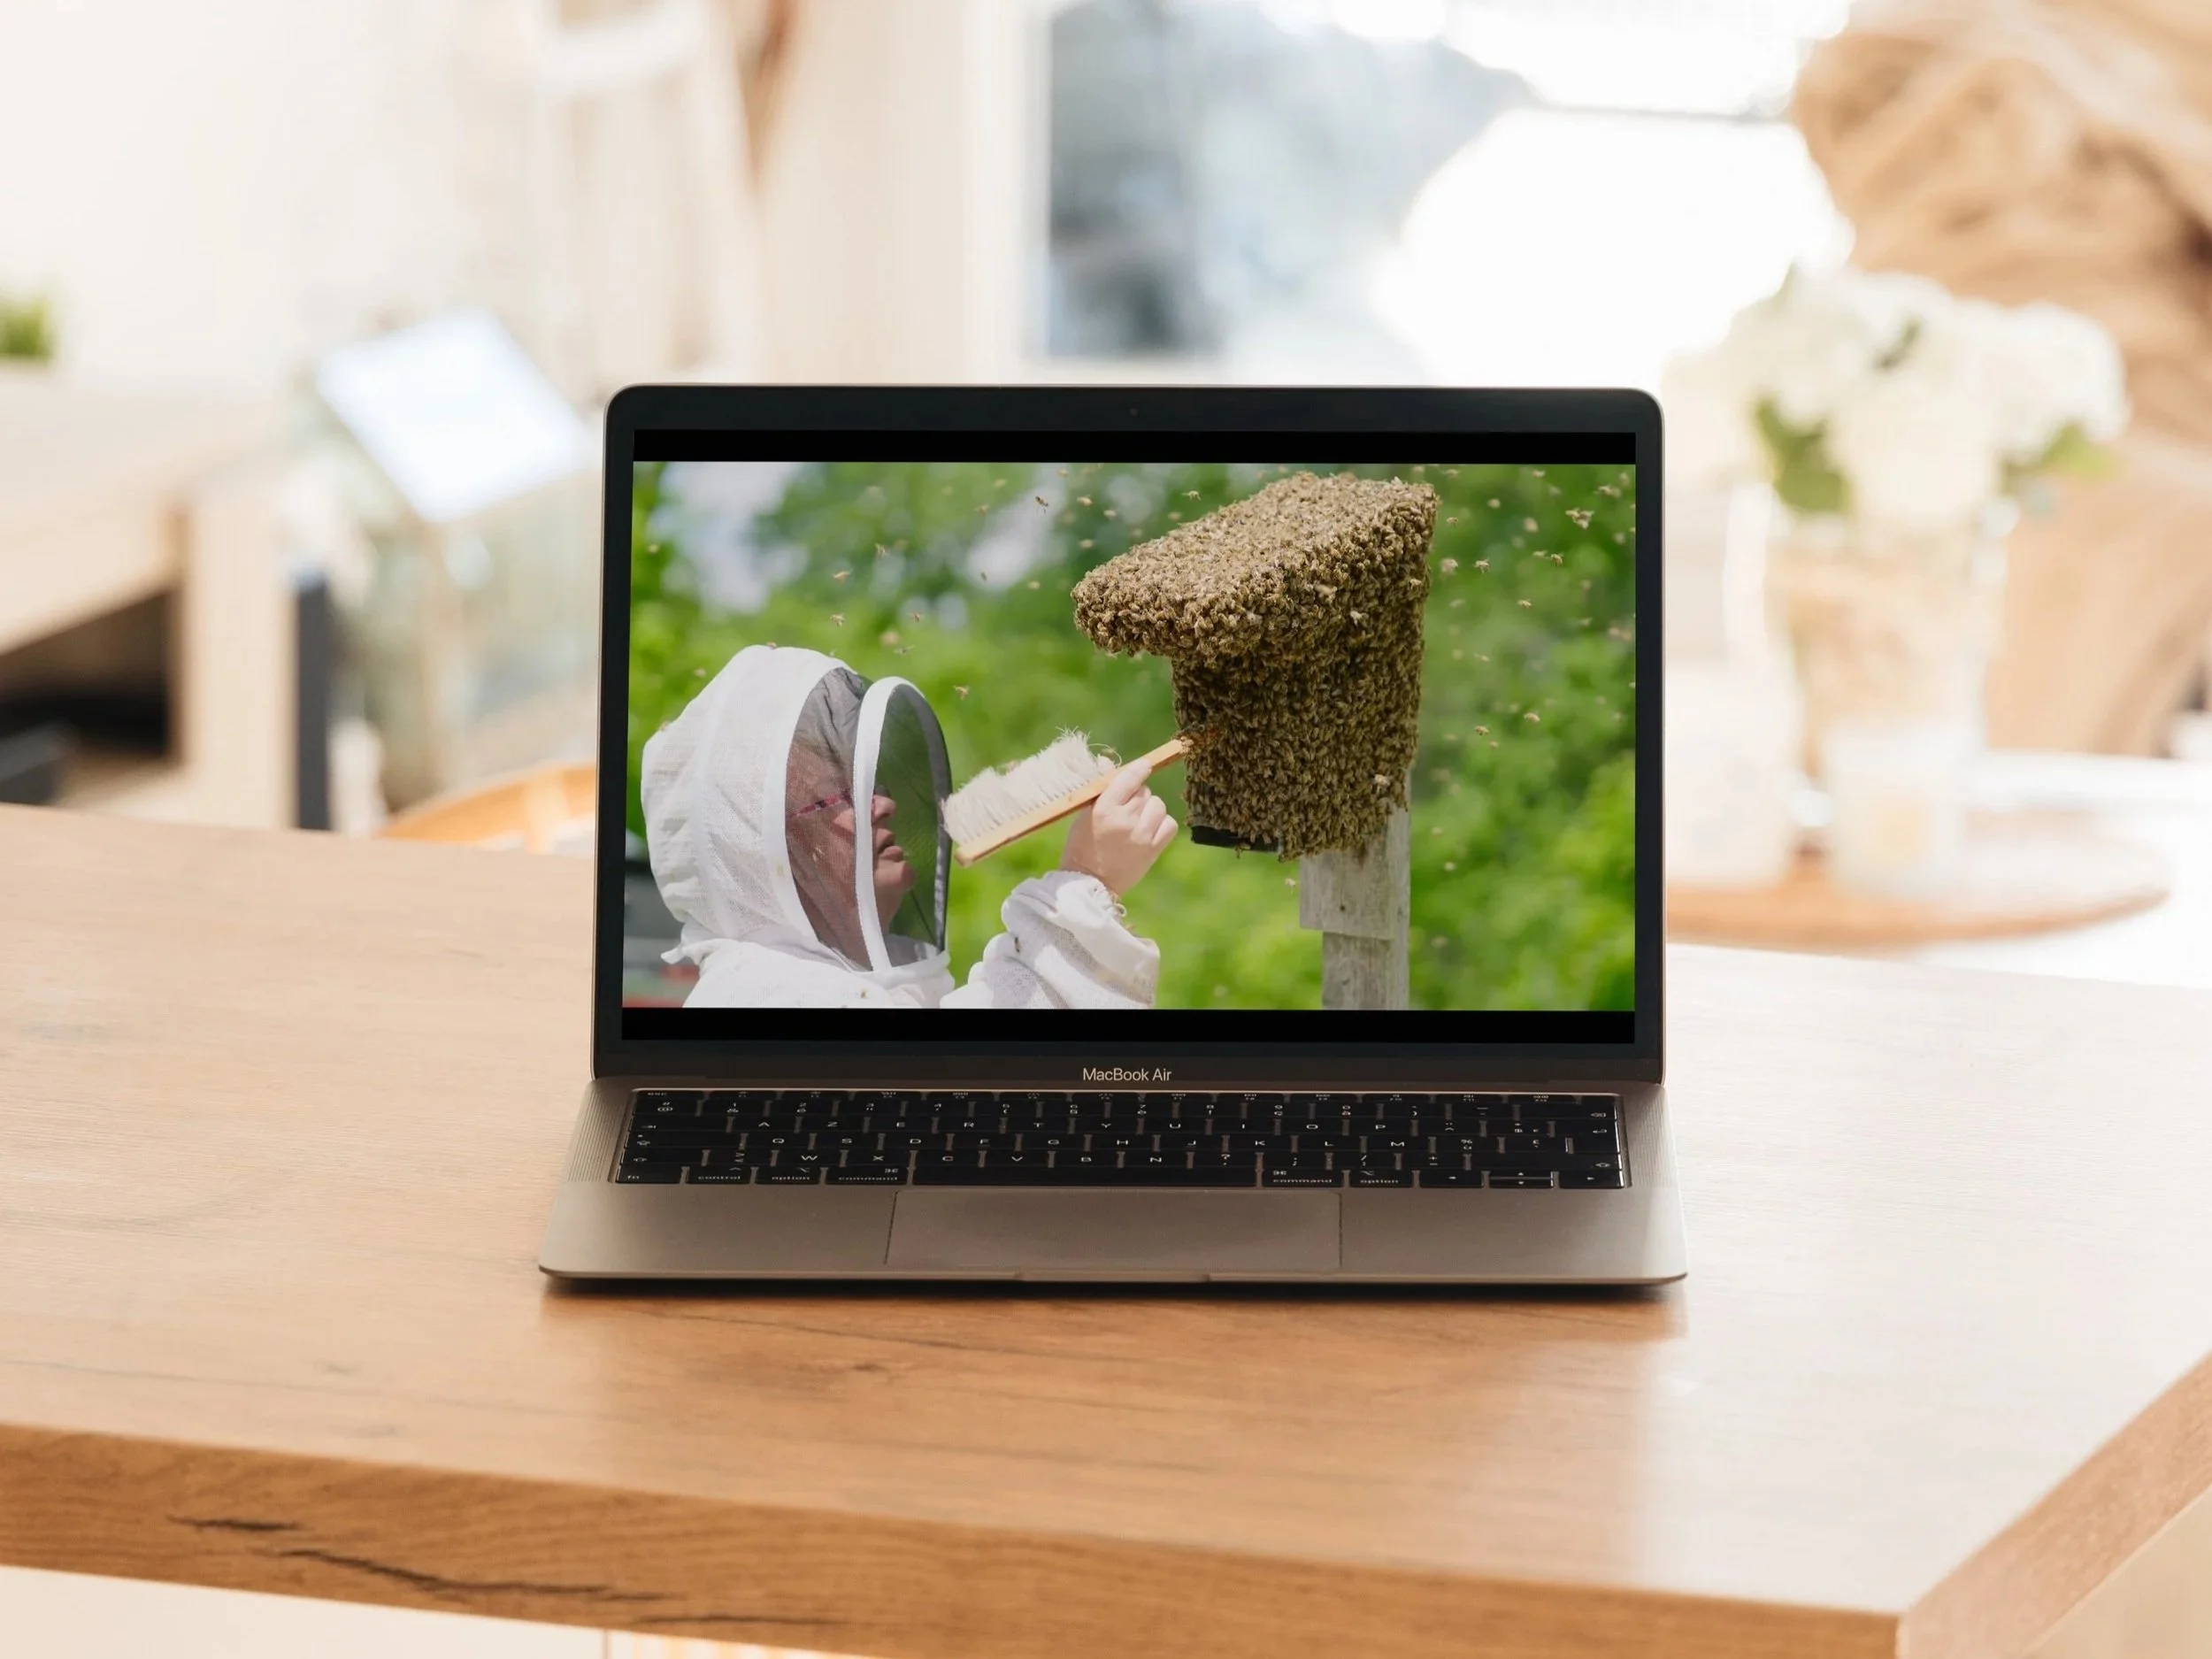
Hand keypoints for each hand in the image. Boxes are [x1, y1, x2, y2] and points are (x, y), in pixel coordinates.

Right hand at [1061, 758, 1177, 896]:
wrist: (1091, 883)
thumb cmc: (1082, 846)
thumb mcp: (1084, 815)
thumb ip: (1099, 789)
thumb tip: (1107, 762)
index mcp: (1104, 809)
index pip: (1130, 777)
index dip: (1140, 768)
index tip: (1144, 766)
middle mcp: (1125, 819)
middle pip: (1144, 791)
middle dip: (1137, 795)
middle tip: (1127, 807)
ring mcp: (1142, 835)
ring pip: (1158, 805)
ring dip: (1149, 808)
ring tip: (1137, 820)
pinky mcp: (1153, 849)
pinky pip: (1169, 824)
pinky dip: (1161, 823)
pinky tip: (1149, 830)